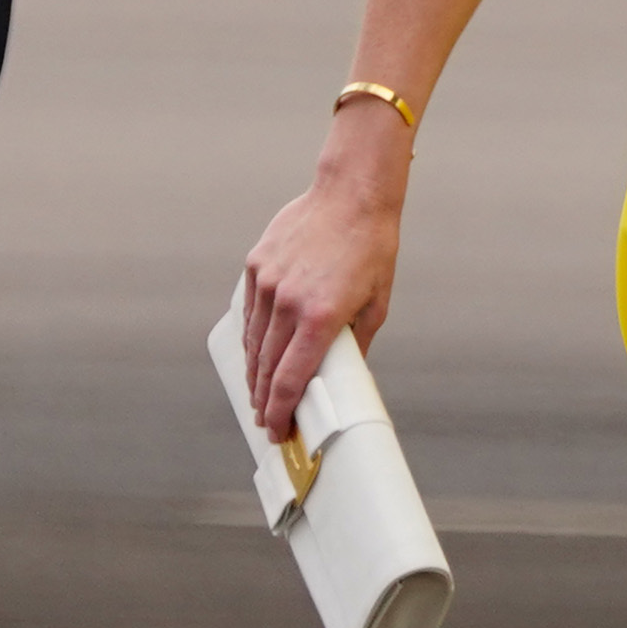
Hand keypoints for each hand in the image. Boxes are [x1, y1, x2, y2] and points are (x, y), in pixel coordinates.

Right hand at [234, 118, 408, 434]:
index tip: (276, 432)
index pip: (289, 380)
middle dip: (263, 400)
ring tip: (257, 393)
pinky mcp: (256, 265)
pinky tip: (256, 351)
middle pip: (265, 367)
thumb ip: (357, 344)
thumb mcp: (377, 303)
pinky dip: (251, 336)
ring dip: (253, 372)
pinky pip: (249, 311)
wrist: (352, 195)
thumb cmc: (372, 250)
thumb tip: (346, 376)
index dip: (279, 413)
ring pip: (252, 341)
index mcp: (320, 318)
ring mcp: (267, 282)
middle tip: (265, 420)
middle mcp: (288, 302)